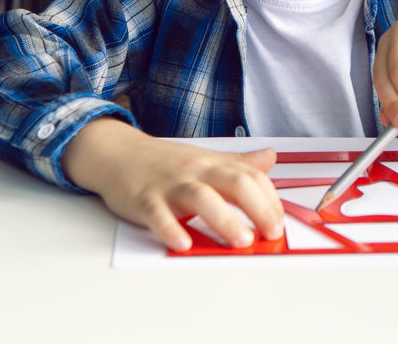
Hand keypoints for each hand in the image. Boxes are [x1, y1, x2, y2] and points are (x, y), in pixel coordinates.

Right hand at [61, 117, 283, 250]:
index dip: (270, 200)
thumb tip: (270, 158)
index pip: (251, 177)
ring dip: (224, 220)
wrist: (118, 153)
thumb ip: (239, 163)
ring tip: (241, 241)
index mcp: (213, 164)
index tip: (279, 222)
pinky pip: (158, 214)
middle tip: (272, 234)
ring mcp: (170, 185)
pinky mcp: (144, 200)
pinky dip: (171, 229)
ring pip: (201, 198)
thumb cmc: (165, 162)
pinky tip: (183, 244)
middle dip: (258, 209)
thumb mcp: (205, 158)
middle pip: (234, 183)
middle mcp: (195, 172)